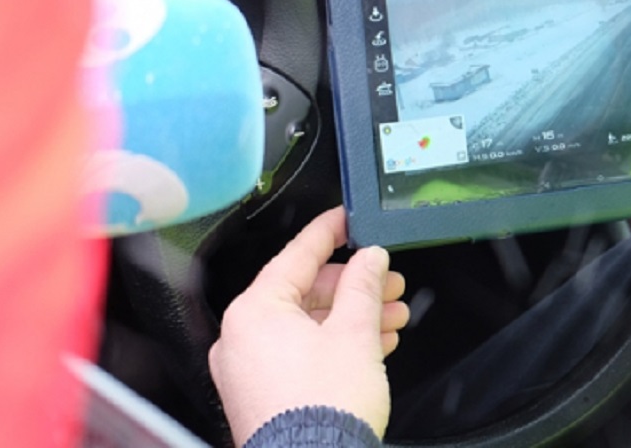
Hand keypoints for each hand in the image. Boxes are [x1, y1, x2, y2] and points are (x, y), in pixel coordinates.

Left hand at [209, 208, 408, 443]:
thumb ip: (362, 285)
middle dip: (353, 287)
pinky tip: (369, 345)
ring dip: (351, 317)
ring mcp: (247, 370)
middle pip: (304, 292)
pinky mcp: (260, 395)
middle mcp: (240, 338)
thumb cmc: (323, 411)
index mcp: (254, 312)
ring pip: (305, 325)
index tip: (346, 219)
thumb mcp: (354, 333)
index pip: (296, 255)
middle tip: (387, 281)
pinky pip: (298, 353)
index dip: (329, 232)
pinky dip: (333, 344)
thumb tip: (369, 259)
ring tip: (390, 317)